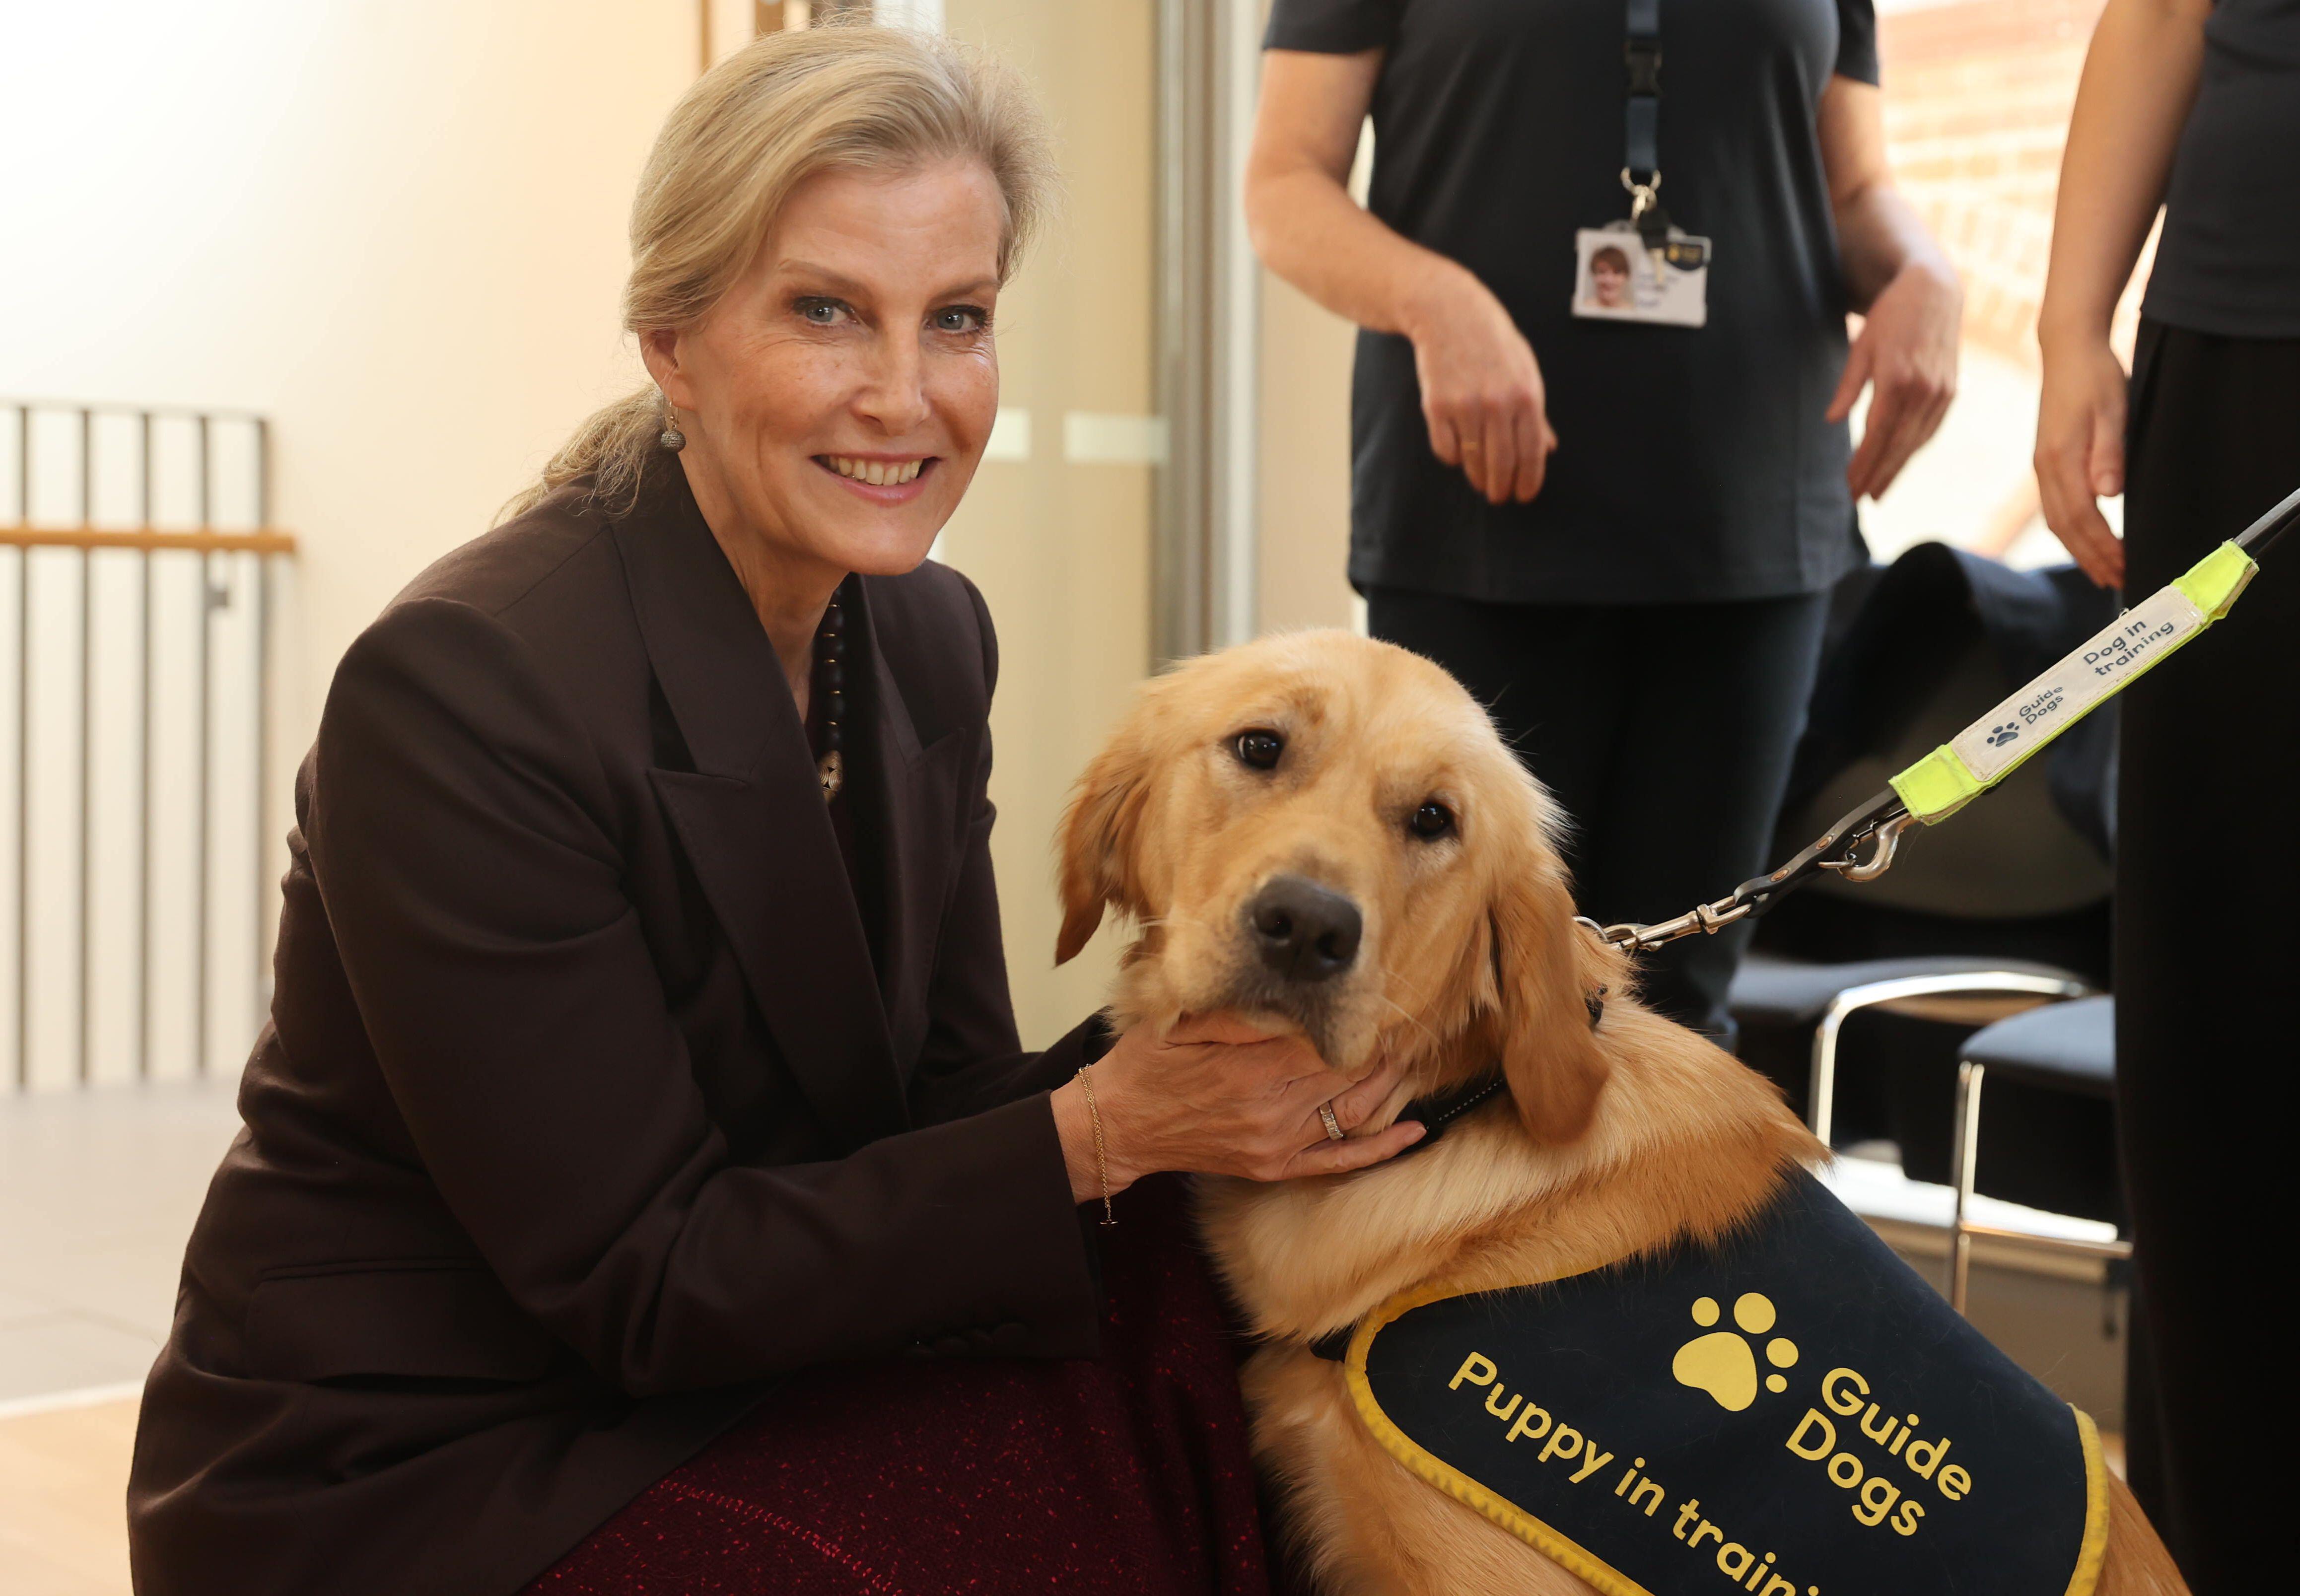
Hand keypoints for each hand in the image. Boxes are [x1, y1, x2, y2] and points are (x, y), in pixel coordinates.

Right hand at [1051, 1014, 1422, 1202]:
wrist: (1118, 1127)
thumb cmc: (1146, 1065)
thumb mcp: (1182, 1022)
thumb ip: (1236, 1013)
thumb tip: (1287, 999)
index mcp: (1249, 1064)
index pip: (1322, 1039)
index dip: (1356, 1022)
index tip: (1379, 1002)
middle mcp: (1270, 1106)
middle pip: (1346, 1073)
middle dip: (1381, 1050)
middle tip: (1406, 1026)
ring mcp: (1276, 1141)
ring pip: (1352, 1112)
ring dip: (1389, 1087)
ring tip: (1410, 1060)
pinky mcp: (1274, 1165)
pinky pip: (1338, 1160)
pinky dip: (1380, 1147)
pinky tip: (1413, 1130)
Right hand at [1402, 264, 1557, 504]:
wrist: (1449, 313)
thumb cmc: (1492, 341)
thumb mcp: (1525, 370)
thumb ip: (1536, 412)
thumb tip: (1548, 448)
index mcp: (1526, 394)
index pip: (1532, 451)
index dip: (1529, 480)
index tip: (1524, 496)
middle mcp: (1497, 403)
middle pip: (1502, 463)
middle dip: (1501, 488)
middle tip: (1500, 497)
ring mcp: (1465, 405)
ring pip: (1472, 461)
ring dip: (1478, 477)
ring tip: (1481, 481)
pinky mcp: (1436, 406)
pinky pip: (1445, 450)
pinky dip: (1453, 457)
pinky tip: (1458, 451)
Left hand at [1827, 259, 1961, 500]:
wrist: (1935, 292)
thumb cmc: (1891, 318)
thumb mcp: (1862, 347)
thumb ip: (1848, 386)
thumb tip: (1831, 420)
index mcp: (1897, 379)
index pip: (1876, 434)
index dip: (1863, 464)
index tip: (1849, 486)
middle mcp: (1923, 389)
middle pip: (1897, 444)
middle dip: (1878, 474)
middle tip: (1859, 499)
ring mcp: (1941, 391)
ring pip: (1916, 441)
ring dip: (1896, 468)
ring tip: (1877, 491)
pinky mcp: (1950, 391)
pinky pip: (1930, 429)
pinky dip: (1913, 449)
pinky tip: (1899, 463)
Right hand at [2032, 332, 2127, 587]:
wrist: (2067, 349)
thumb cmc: (2095, 376)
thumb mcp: (2112, 409)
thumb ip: (2109, 453)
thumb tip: (2108, 494)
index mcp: (2061, 459)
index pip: (2081, 517)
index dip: (2103, 546)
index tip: (2125, 566)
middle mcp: (2045, 468)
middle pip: (2064, 527)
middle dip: (2090, 558)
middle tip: (2116, 582)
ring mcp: (2042, 466)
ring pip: (2055, 521)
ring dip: (2078, 550)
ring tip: (2101, 571)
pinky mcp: (2046, 462)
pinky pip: (2053, 508)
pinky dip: (2069, 532)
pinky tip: (2083, 540)